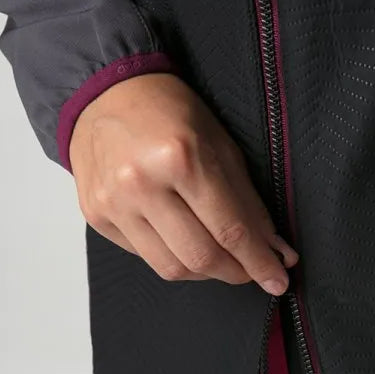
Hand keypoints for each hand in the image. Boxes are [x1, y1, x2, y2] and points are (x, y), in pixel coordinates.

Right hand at [69, 72, 297, 291]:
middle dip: (236, 272)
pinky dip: (174, 258)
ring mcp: (114, 204)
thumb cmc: (169, 112)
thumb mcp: (221, 145)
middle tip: (253, 271)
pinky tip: (186, 244)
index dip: (259, 261)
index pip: (230, 230)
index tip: (277, 279)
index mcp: (180, 158)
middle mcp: (142, 184)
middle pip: (201, 257)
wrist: (105, 94)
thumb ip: (248, 202)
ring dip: (206, 273)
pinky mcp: (97, 217)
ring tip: (222, 260)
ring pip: (171, 267)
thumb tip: (275, 249)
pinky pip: (145, 256)